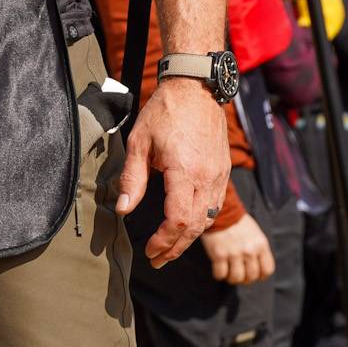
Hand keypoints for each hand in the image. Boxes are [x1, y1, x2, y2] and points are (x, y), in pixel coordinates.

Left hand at [117, 78, 230, 266]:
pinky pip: (215, 204)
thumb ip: (133, 179)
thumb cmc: (164, 111)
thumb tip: (124, 210)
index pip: (178, 220)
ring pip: (208, 218)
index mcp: (184, 171)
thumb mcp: (139, 143)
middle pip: (196, 226)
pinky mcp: (224, 169)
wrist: (196, 87)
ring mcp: (219, 174)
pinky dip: (201, 220)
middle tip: (157, 259)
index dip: (164, 241)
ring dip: (189, 237)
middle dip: (176, 247)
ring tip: (170, 248)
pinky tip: (187, 225)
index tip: (150, 251)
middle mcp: (207, 176)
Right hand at [201, 212, 274, 283]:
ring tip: (228, 274)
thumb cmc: (238, 223)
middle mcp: (249, 251)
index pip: (267, 270)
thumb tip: (257, 267)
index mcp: (261, 245)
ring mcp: (234, 253)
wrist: (220, 211)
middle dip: (245, 279)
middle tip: (239, 275)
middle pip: (251, 276)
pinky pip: (220, 274)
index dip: (260, 275)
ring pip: (236, 278)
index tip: (253, 274)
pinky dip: (219, 275)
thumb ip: (259, 250)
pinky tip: (218, 269)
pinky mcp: (219, 254)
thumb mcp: (256, 234)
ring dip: (232, 279)